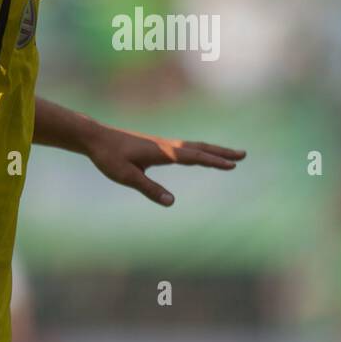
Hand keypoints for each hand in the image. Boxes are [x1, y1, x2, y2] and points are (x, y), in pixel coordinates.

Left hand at [86, 127, 245, 205]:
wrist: (96, 139)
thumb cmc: (109, 158)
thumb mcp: (127, 177)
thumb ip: (150, 189)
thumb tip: (172, 202)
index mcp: (162, 152)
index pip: (194, 157)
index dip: (213, 161)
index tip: (232, 165)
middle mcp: (167, 146)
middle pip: (200, 148)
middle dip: (222, 152)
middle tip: (243, 155)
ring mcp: (163, 145)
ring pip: (194, 147)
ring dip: (213, 151)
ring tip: (230, 156)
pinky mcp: (158, 147)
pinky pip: (186, 149)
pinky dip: (200, 151)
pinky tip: (200, 156)